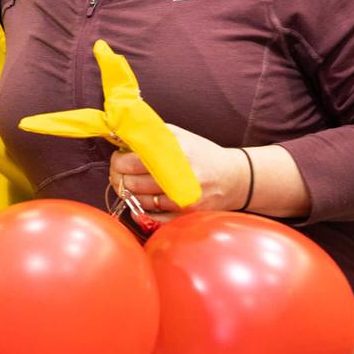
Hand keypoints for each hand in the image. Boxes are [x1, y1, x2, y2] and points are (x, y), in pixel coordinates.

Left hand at [109, 125, 248, 224]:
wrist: (234, 178)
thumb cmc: (202, 154)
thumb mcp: (179, 137)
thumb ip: (150, 135)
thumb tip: (119, 137)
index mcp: (177, 152)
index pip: (132, 160)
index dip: (118, 161)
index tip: (118, 159)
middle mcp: (181, 175)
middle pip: (132, 182)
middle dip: (119, 178)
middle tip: (119, 174)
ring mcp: (184, 198)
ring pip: (138, 200)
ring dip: (129, 193)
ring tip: (131, 185)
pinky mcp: (186, 215)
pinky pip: (151, 218)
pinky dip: (140, 211)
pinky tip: (139, 203)